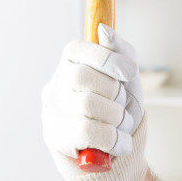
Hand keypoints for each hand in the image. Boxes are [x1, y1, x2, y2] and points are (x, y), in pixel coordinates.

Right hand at [42, 24, 148, 180]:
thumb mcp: (128, 76)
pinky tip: (119, 143)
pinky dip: (114, 139)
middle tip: (121, 104)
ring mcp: (53, 113)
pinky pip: (88, 133)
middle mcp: (56, 87)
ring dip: (117, 118)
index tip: (129, 72)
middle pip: (82, 78)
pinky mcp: (56, 139)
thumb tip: (103, 30)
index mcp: (71, 65)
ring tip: (120, 124)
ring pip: (87, 106)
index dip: (106, 59)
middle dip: (114, 93)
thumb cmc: (121, 106)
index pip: (76, 50)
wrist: (119, 150)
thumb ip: (121, 50)